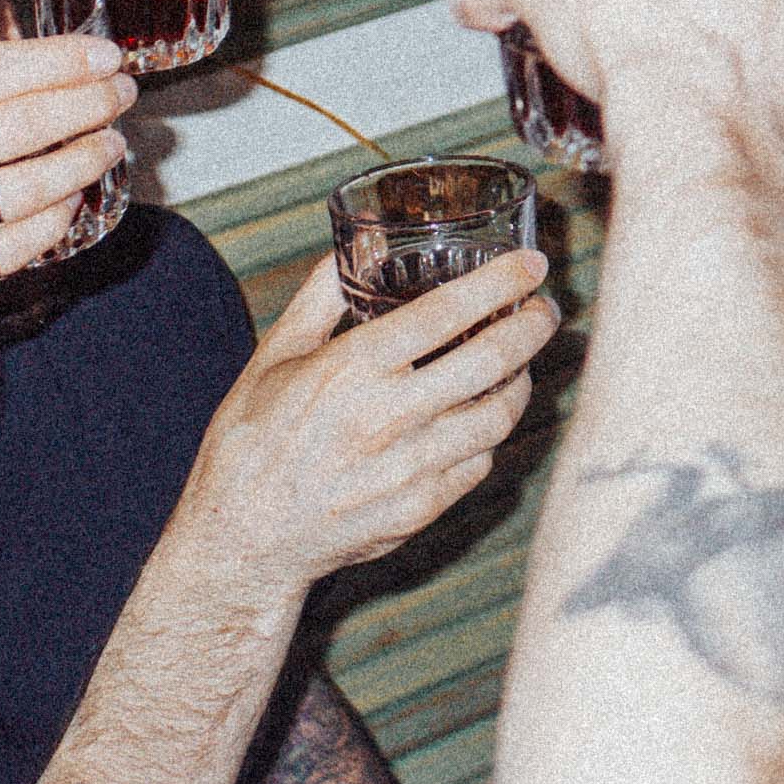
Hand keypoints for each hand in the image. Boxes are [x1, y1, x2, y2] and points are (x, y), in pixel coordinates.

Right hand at [0, 32, 139, 371]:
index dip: (55, 64)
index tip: (102, 56)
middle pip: (13, 128)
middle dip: (83, 106)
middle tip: (123, 92)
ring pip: (20, 190)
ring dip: (79, 164)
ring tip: (110, 143)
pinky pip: (1, 253)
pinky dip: (48, 225)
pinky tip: (72, 203)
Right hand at [173, 245, 561, 598]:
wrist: (241, 539)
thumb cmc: (252, 441)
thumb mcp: (274, 356)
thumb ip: (322, 295)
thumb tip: (360, 244)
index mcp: (351, 369)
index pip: (446, 313)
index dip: (499, 283)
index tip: (530, 264)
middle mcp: (387, 417)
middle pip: (491, 361)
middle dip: (532, 327)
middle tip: (542, 311)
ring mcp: (409, 469)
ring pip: (498, 417)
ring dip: (521, 382)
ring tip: (520, 364)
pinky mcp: (420, 509)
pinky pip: (478, 464)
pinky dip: (489, 436)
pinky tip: (482, 418)